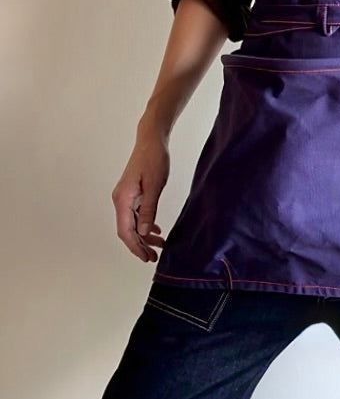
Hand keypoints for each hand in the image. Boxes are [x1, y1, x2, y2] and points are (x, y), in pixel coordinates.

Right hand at [111, 132, 168, 262]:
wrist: (151, 140)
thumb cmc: (153, 159)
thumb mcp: (155, 186)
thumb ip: (149, 210)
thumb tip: (144, 232)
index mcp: (123, 199)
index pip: (126, 231)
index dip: (135, 247)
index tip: (146, 258)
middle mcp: (120, 199)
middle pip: (127, 230)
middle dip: (140, 245)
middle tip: (154, 257)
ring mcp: (125, 196)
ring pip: (132, 223)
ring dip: (144, 236)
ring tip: (159, 245)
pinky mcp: (132, 193)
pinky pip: (136, 214)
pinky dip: (145, 224)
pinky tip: (156, 230)